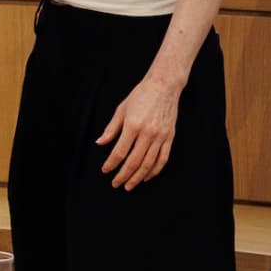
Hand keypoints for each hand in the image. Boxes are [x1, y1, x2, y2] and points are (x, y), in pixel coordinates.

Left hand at [97, 75, 180, 190]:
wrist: (163, 86)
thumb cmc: (140, 95)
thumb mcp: (121, 108)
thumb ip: (111, 128)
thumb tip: (100, 143)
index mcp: (133, 125)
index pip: (120, 151)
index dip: (111, 164)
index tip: (105, 170)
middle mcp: (147, 133)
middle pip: (134, 161)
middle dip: (123, 175)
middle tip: (116, 184)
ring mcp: (160, 137)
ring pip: (148, 164)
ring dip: (138, 177)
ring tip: (129, 185)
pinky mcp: (170, 138)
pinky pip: (163, 159)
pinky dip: (155, 171)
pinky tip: (146, 176)